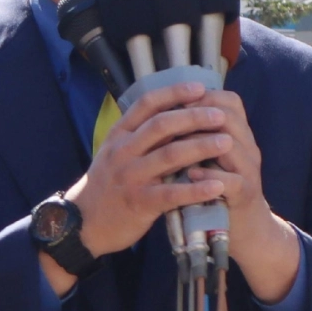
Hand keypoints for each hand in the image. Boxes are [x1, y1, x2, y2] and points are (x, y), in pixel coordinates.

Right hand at [64, 82, 231, 257]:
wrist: (84, 222)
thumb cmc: (107, 184)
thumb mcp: (114, 152)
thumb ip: (139, 135)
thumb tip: (174, 114)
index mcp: (119, 134)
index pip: (147, 104)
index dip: (174, 93)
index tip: (200, 88)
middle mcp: (123, 151)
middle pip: (161, 126)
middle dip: (194, 117)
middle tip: (220, 115)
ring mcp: (131, 176)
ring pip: (169, 156)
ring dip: (200, 147)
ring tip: (227, 143)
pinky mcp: (139, 203)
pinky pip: (172, 193)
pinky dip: (196, 189)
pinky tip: (217, 186)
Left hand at [185, 90, 299, 303]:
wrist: (243, 228)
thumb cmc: (216, 187)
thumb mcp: (207, 156)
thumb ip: (195, 135)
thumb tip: (163, 110)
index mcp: (239, 133)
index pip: (229, 101)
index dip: (202, 96)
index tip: (174, 99)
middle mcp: (248, 147)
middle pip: (228, 117)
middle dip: (196, 115)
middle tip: (168, 119)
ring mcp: (250, 171)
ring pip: (230, 144)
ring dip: (199, 142)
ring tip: (173, 145)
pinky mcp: (246, 196)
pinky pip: (231, 181)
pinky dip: (208, 176)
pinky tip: (189, 175)